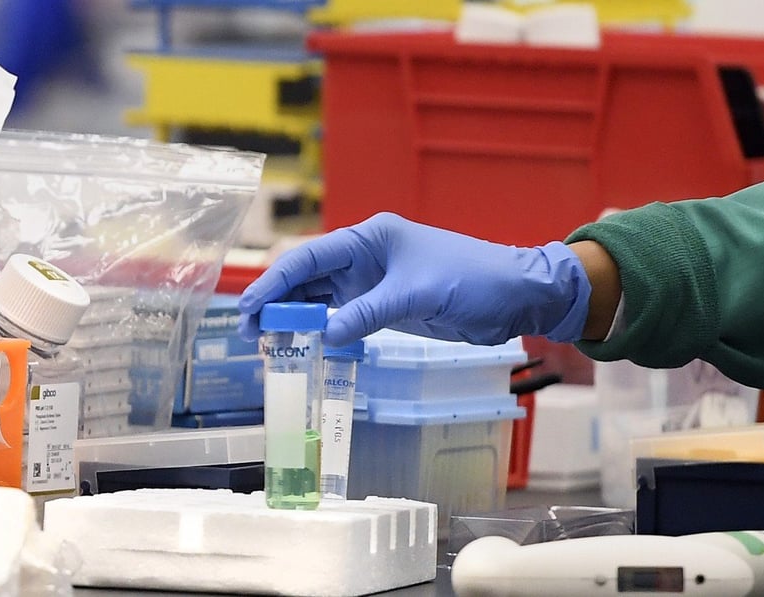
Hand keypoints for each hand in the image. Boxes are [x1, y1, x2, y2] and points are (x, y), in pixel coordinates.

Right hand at [238, 212, 590, 345]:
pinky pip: (342, 315)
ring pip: (320, 297)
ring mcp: (372, 282)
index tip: (250, 308)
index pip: (309, 257)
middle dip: (277, 302)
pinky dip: (320, 329)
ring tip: (269, 344)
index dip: (275, 282)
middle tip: (251, 334)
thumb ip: (370, 312)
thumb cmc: (472, 279)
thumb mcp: (419, 294)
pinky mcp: (383, 305)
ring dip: (294, 318)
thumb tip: (326, 334)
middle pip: (307, 277)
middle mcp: (364, 256)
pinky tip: (304, 345)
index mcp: (370, 238)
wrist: (513, 296)